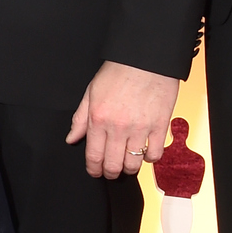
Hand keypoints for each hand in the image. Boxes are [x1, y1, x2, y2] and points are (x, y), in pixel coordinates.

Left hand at [67, 60, 178, 178]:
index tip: (95, 172)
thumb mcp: (91, 93)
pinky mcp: (159, 126)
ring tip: (127, 164)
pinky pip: (154, 154)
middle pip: (113, 165)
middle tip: (110, 171)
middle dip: (110, 172)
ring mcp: (140, 128)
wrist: (145, 59)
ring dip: (129, 168)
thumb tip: (72, 138)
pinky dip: (149, 159)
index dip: (93, 169)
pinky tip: (145, 153)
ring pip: (133, 164)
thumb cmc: (118, 72)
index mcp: (98, 118)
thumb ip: (80, 119)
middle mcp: (118, 127)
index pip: (94, 156)